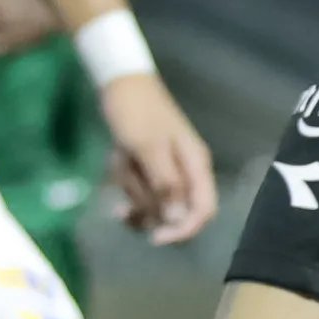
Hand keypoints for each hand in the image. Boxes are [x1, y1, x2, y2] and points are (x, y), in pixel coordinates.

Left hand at [98, 68, 215, 241]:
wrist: (119, 82)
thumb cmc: (137, 111)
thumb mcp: (148, 148)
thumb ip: (165, 184)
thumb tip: (177, 219)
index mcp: (195, 164)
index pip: (203, 210)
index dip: (183, 229)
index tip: (155, 237)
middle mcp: (185, 171)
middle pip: (173, 210)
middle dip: (146, 204)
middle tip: (125, 187)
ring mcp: (166, 169)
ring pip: (152, 201)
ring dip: (131, 189)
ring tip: (119, 162)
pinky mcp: (149, 166)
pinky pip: (139, 188)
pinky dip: (126, 183)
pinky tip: (115, 167)